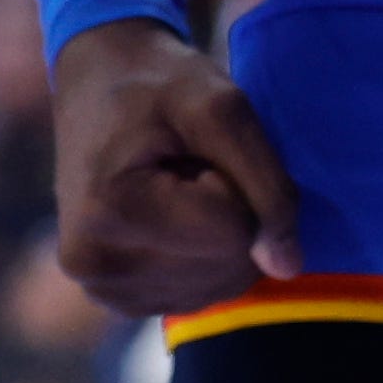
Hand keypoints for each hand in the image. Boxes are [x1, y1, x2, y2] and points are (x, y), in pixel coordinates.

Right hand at [51, 22, 297, 317]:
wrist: (99, 82)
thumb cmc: (159, 83)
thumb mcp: (224, 107)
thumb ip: (267, 183)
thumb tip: (288, 268)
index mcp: (109, 211)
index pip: (234, 233)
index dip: (236, 183)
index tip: (194, 148)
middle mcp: (94, 265)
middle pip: (228, 266)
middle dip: (232, 212)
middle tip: (188, 165)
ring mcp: (103, 290)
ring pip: (221, 285)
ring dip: (222, 234)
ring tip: (179, 187)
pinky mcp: (119, 300)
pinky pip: (202, 294)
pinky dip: (207, 256)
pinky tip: (175, 217)